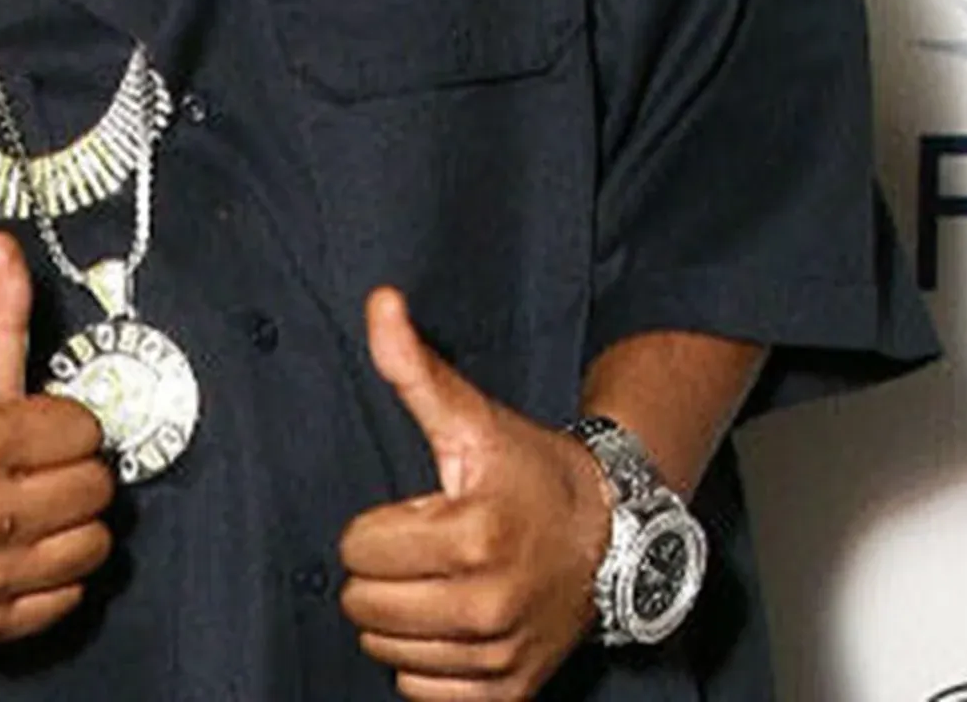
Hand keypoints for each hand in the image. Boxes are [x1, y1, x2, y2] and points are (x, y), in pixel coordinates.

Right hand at [0, 231, 115, 641]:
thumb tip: (5, 244)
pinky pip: (65, 600)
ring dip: (73, 524)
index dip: (68, 423)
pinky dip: (55, 574)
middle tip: (42, 464)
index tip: (41, 424)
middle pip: (94, 490)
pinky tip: (26, 546)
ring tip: (38, 505)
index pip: (84, 432)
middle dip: (75, 470)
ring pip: (91, 547)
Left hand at [338, 288, 607, 699]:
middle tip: (423, 550)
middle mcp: (486, 604)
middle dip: (381, 574)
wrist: (610, 531)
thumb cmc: (530, 473)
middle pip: (364, 607)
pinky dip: (426, 665)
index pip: (357, 551)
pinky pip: (422, 695)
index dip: (376, 527)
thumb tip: (380, 304)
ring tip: (440, 583)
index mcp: (470, 536)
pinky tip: (452, 624)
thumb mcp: (472, 418)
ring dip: (400, 620)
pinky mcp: (508, 691)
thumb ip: (414, 368)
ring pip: (387, 653)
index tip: (419, 514)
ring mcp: (498, 655)